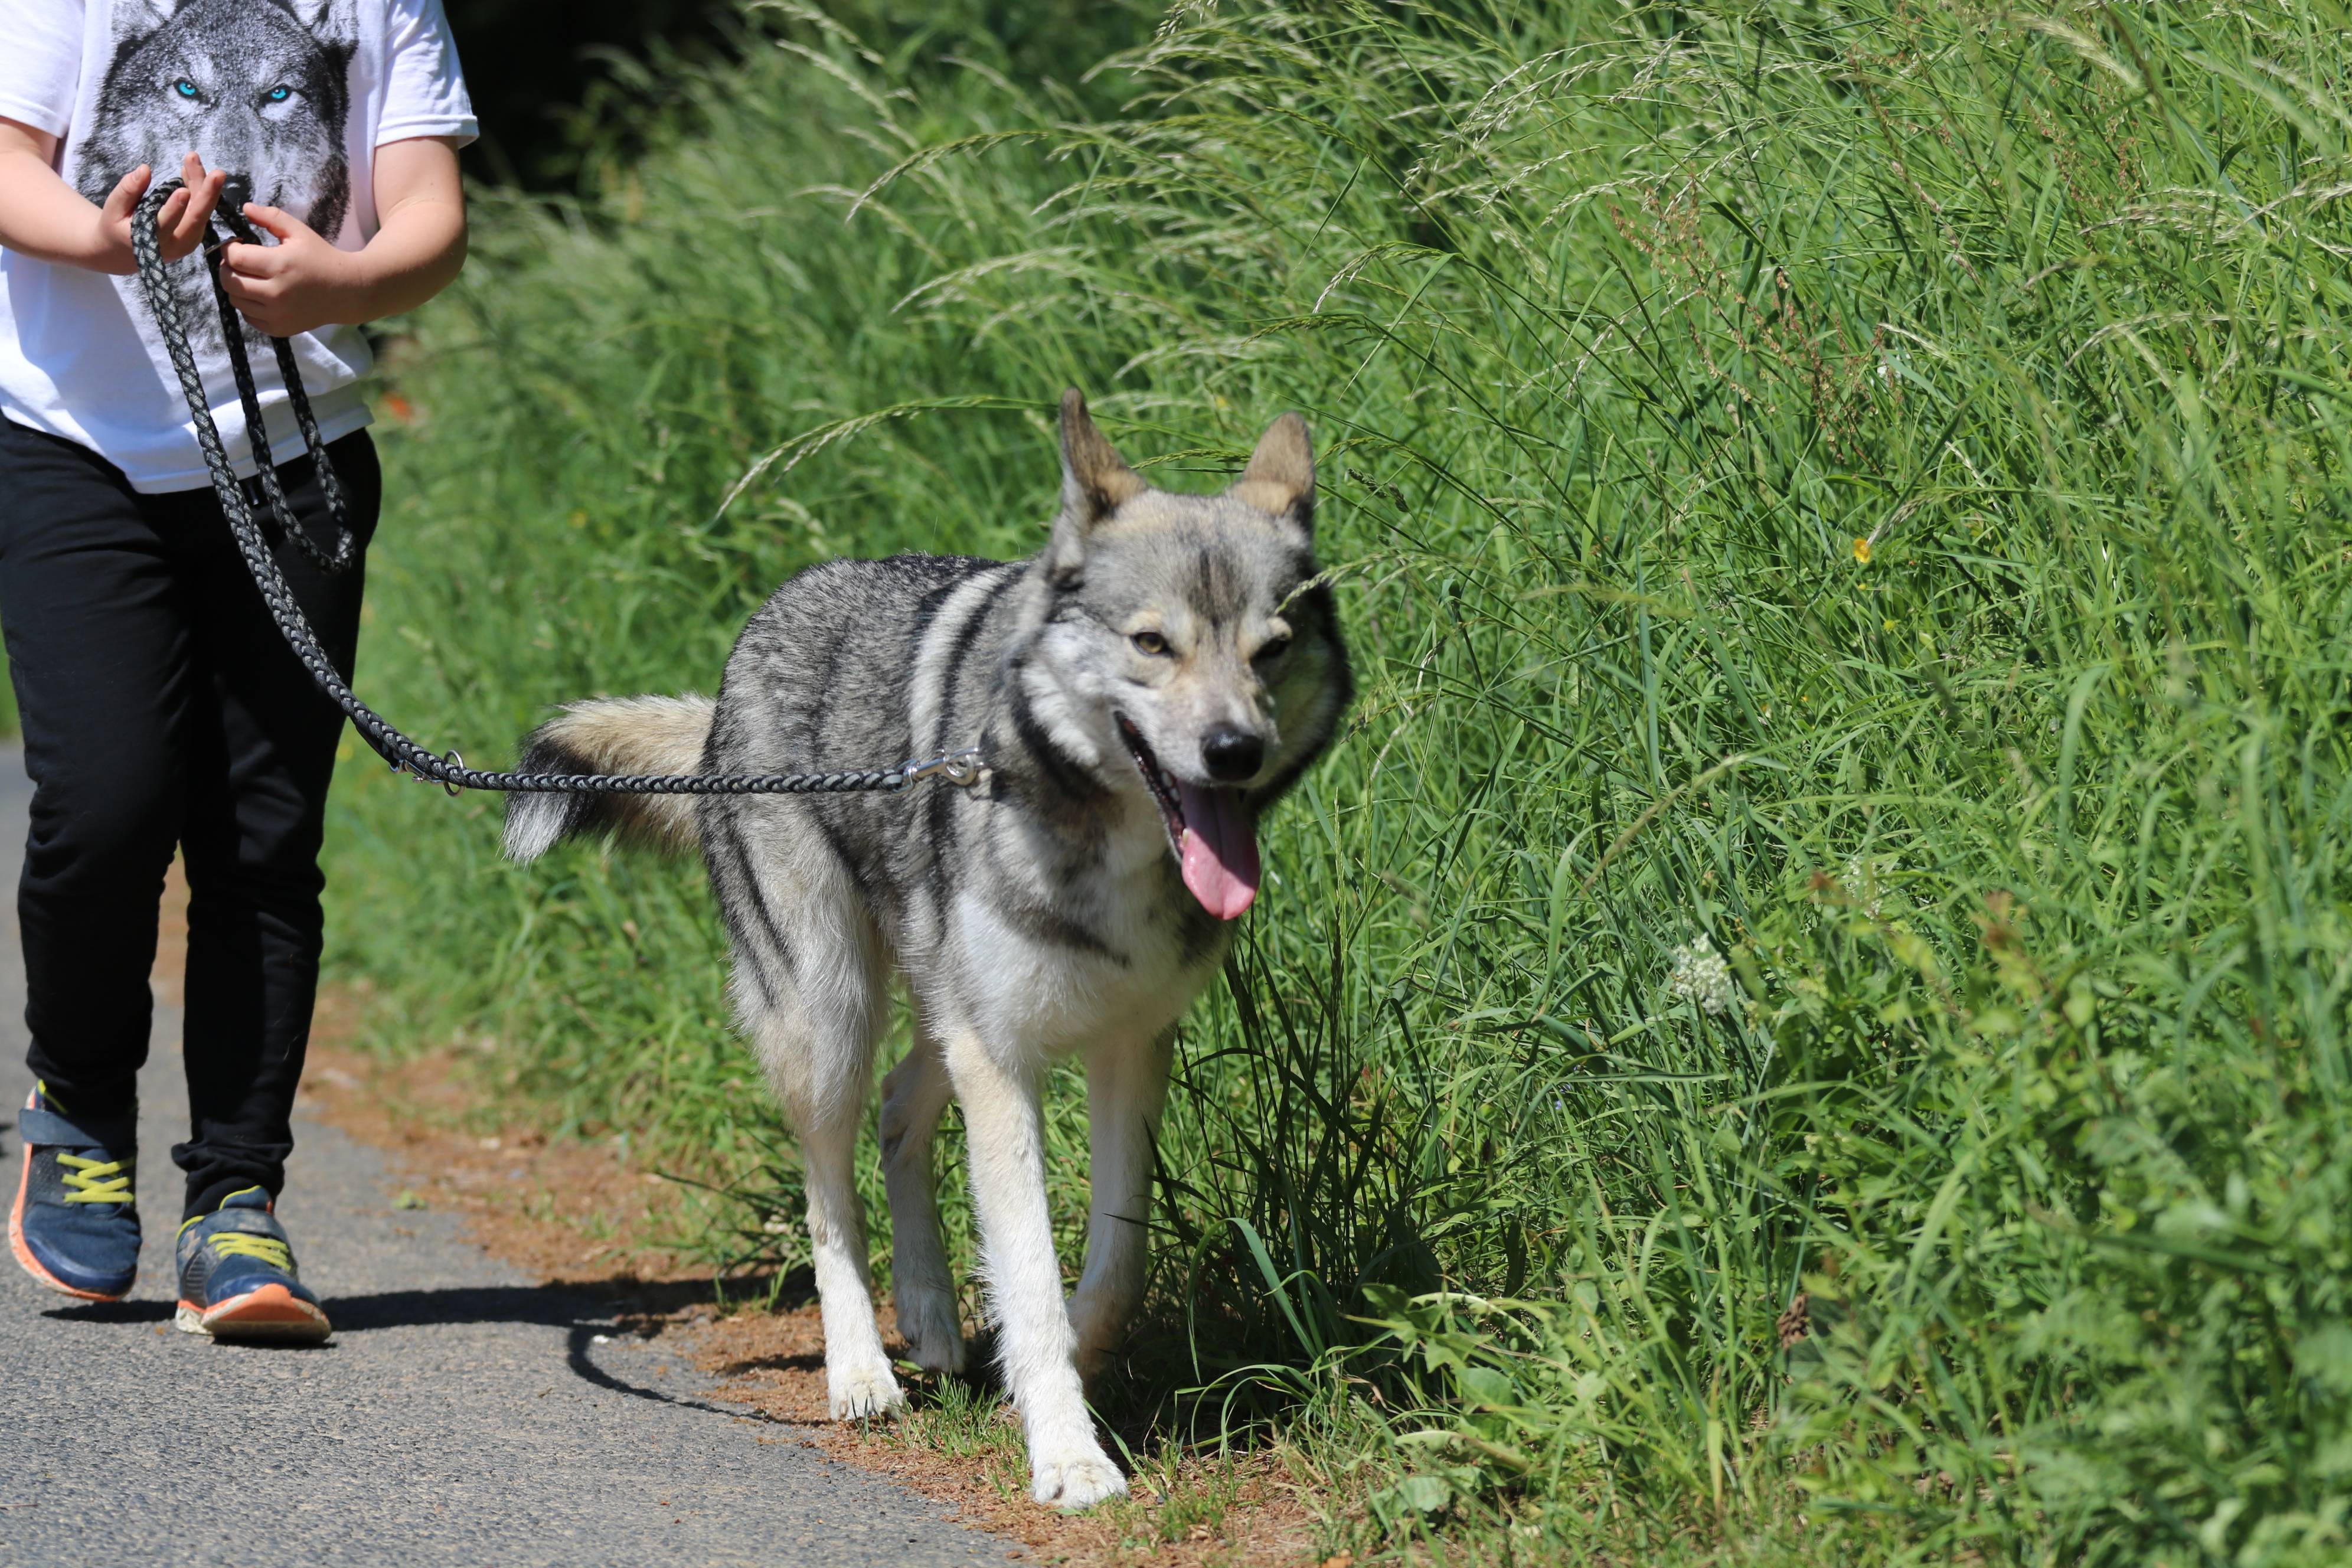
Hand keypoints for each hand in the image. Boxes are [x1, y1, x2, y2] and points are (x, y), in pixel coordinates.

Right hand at [97, 152, 224, 270]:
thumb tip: (144, 169)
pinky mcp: (195, 235)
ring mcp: (189, 241)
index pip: (166, 224)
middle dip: (207, 194)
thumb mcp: (114, 209)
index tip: (183, 190)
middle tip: (218, 173)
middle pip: (195, 218)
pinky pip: (201, 210)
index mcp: (151, 241)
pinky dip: (200, 189)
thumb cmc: (116, 226)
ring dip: (203, 185)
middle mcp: (175, 244)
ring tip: (193, 159)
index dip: (175, 208)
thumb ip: (128, 191)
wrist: (126, 252)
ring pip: (202, 211)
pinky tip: (192, 169)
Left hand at [220, 202, 361, 336]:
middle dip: (228, 268)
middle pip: (229, 281)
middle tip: (240, 262)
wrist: (348, 291)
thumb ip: (271, 217)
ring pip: (235, 300)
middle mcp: (276, 293)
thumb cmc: (322, 257)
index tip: (237, 245)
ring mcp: (278, 314)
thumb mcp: (300, 232)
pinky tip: (261, 296)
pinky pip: (249, 318)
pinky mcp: (280, 328)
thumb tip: (245, 207)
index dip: (230, 248)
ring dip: (237, 288)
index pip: (235, 258)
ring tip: (251, 278)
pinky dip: (249, 306)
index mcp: (280, 265)